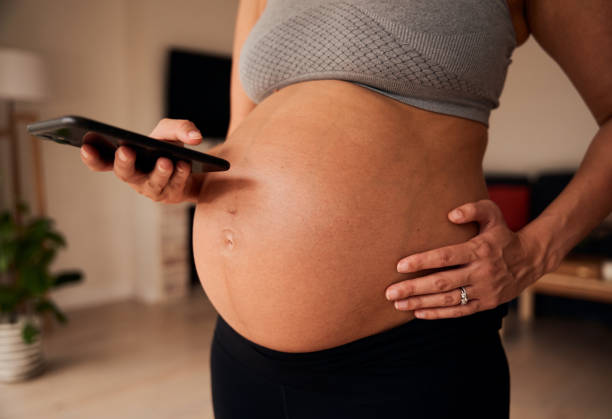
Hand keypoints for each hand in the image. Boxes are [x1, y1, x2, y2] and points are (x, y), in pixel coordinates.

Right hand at [80, 118, 205, 203]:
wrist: (194, 168)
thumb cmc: (170, 147)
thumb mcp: (171, 132)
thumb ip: (179, 128)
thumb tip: (195, 137)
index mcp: (124, 159)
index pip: (100, 161)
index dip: (90, 156)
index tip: (85, 145)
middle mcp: (134, 176)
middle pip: (124, 173)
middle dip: (124, 162)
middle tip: (126, 151)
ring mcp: (151, 188)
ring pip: (153, 182)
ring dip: (158, 172)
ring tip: (166, 161)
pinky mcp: (170, 195)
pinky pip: (174, 186)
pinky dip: (180, 175)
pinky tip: (184, 165)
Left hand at [385, 199, 541, 318]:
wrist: (530, 259)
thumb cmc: (502, 234)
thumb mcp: (492, 213)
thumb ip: (472, 209)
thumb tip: (451, 215)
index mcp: (480, 250)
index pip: (446, 257)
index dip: (422, 262)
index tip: (400, 266)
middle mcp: (482, 272)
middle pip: (442, 282)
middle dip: (413, 288)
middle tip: (390, 292)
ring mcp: (484, 290)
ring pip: (448, 300)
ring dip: (421, 303)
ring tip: (398, 304)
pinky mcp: (486, 304)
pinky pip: (459, 312)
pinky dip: (438, 314)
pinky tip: (418, 312)